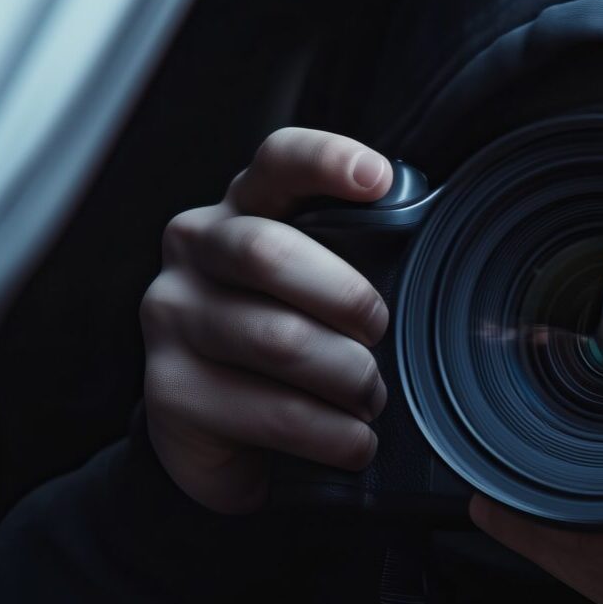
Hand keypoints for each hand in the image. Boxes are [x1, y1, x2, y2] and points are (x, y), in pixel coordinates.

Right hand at [140, 128, 393, 512]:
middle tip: (380, 334)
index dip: (326, 161)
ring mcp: (173, 316)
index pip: (278, 162)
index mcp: (244, 208)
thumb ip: (356, 257)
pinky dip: (333, 434)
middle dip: (348, 299)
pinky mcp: (169, 388)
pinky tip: (352, 442)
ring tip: (370, 400)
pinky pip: (272, 411)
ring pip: (279, 339)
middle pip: (270, 254)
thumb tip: (434, 253)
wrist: (223, 436)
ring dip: (349, 378)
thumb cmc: (292, 343)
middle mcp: (196, 250)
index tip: (377, 179)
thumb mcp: (321, 289)